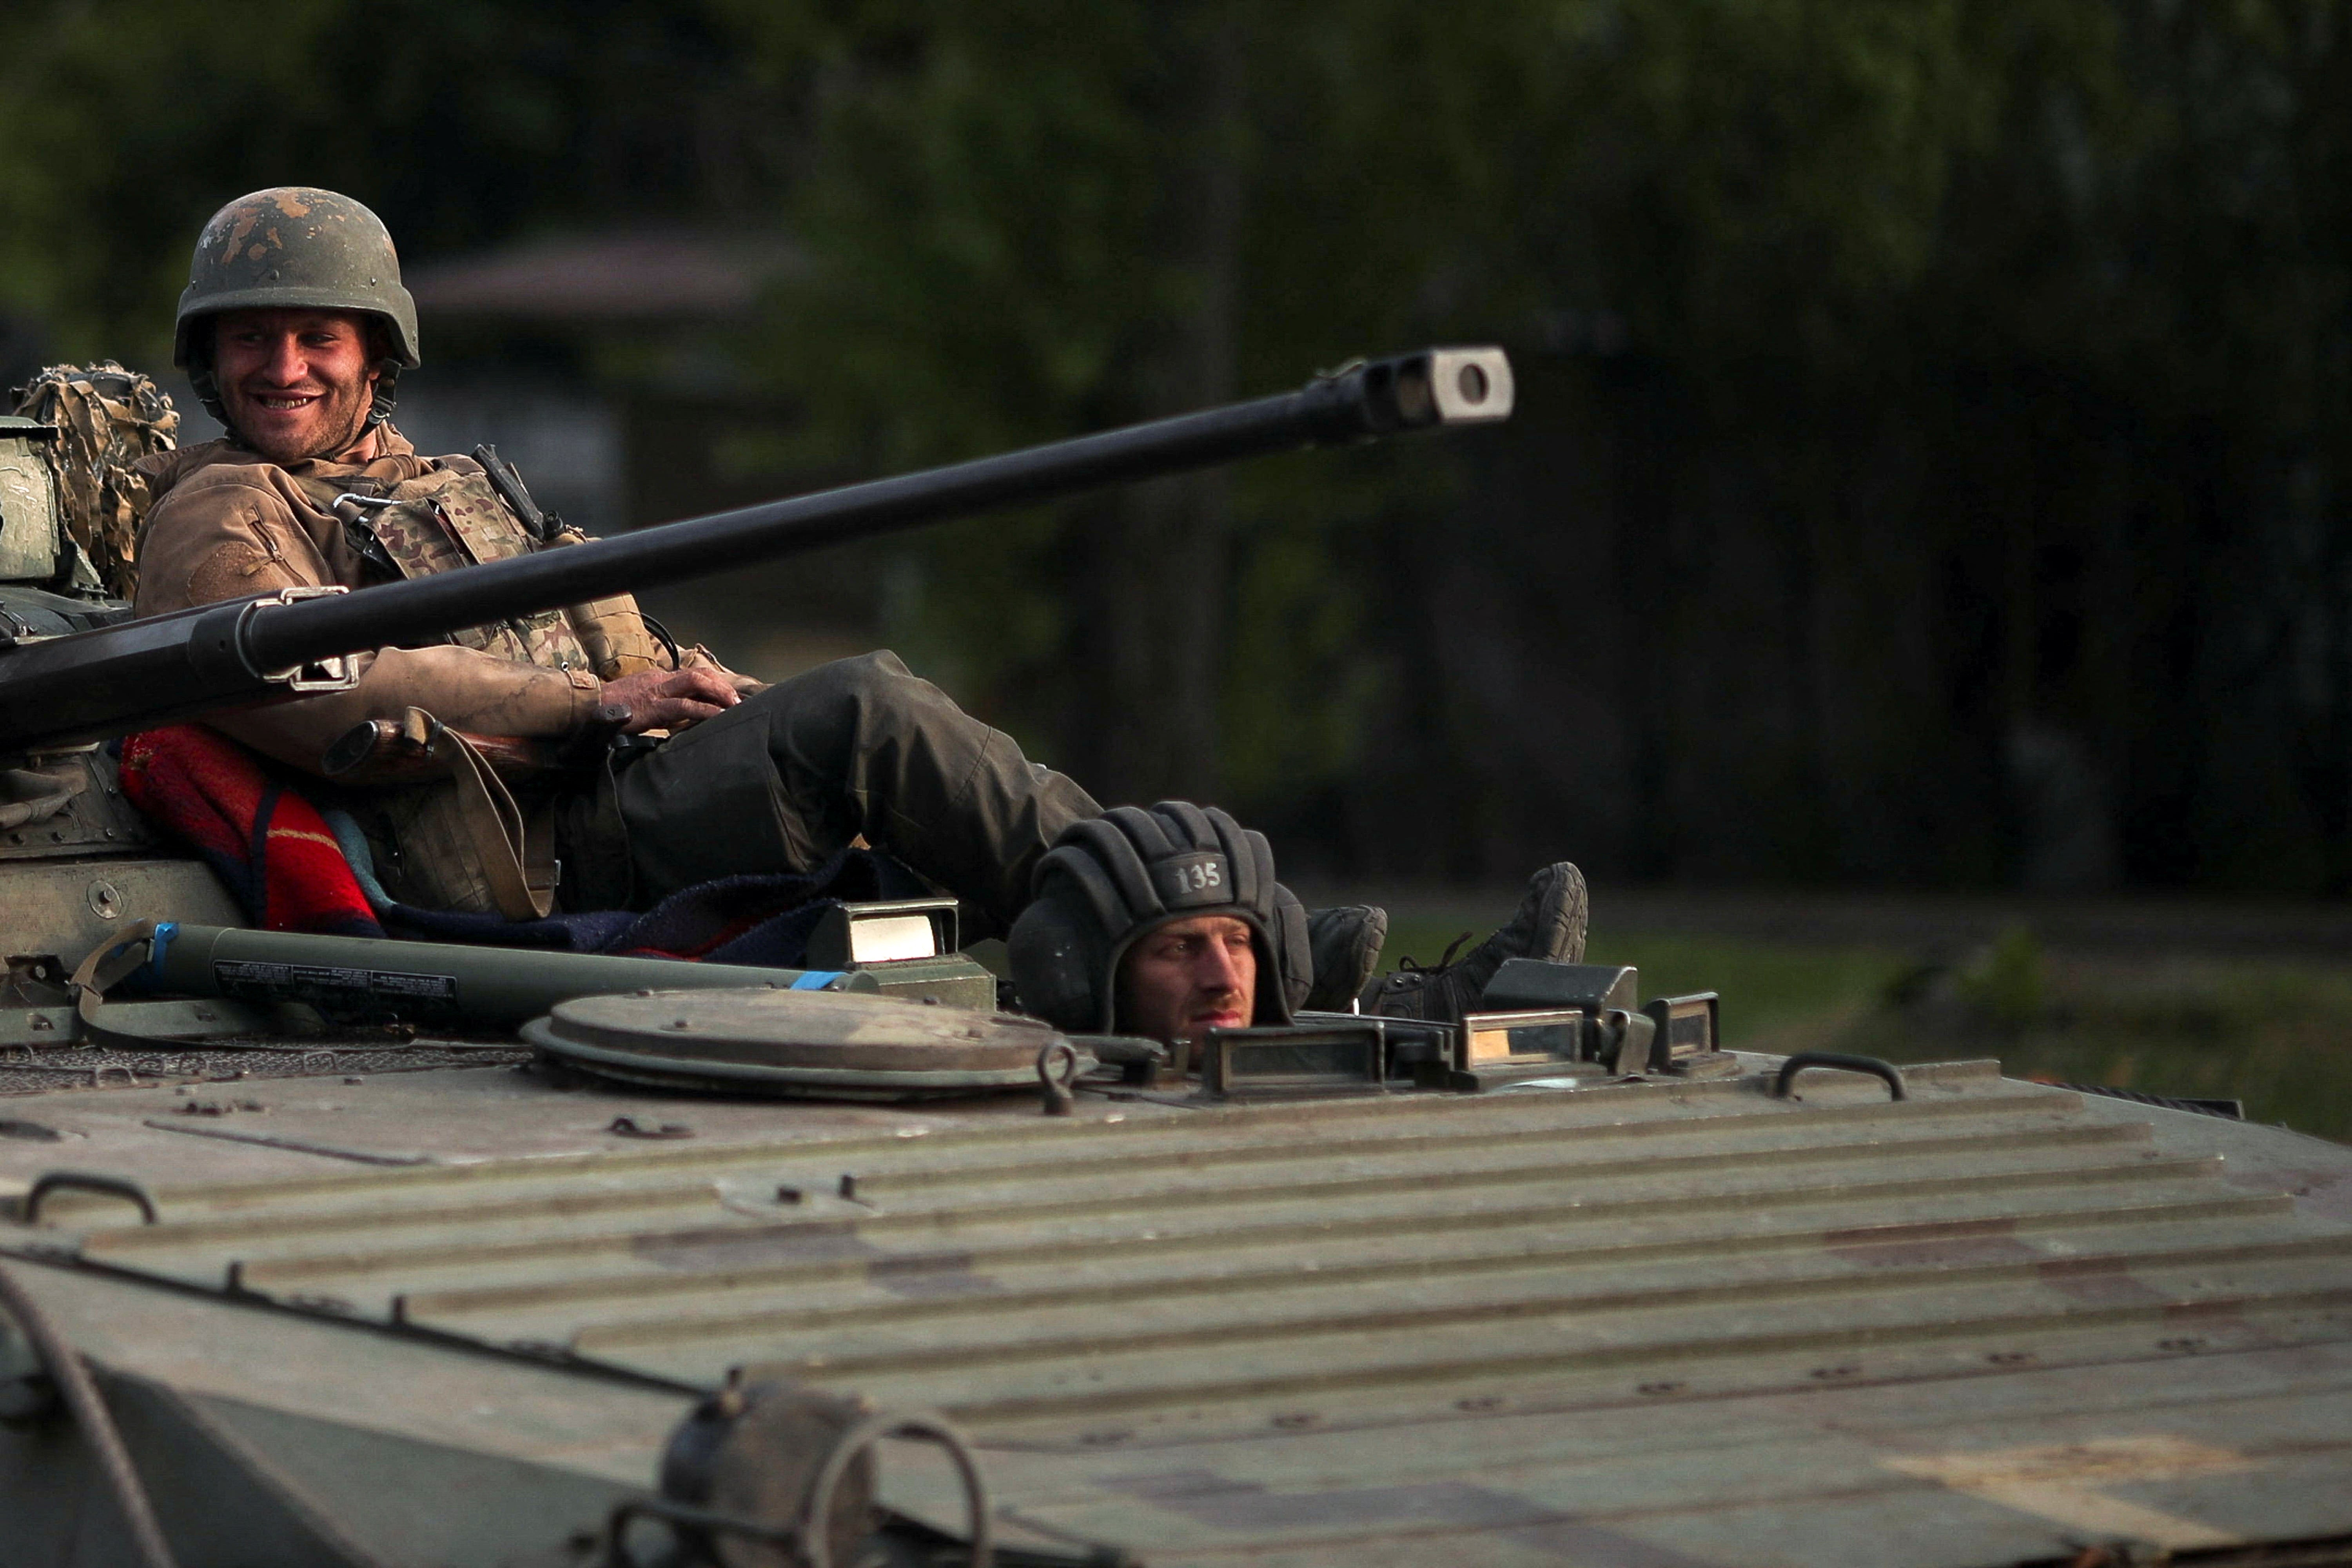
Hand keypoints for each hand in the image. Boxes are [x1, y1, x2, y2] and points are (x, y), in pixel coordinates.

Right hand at [600, 666, 742, 733]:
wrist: (589, 708)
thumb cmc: (613, 708)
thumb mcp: (642, 701)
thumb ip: (662, 703)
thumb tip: (682, 713)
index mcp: (659, 679)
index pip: (692, 675)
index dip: (714, 682)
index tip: (729, 694)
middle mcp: (661, 680)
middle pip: (699, 674)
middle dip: (721, 685)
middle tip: (737, 699)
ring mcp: (658, 692)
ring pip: (696, 683)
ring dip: (718, 693)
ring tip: (734, 705)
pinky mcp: (654, 707)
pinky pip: (685, 706)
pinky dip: (705, 710)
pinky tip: (718, 716)